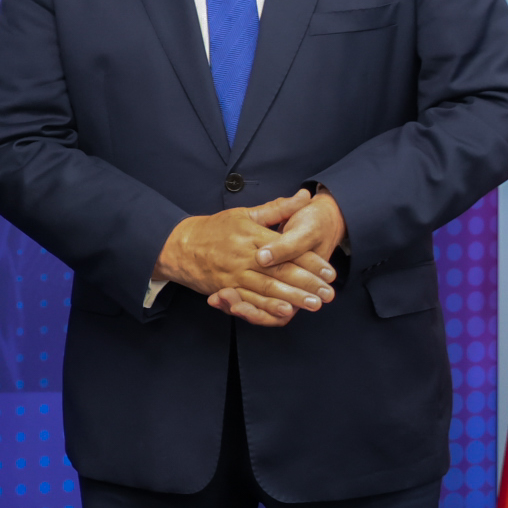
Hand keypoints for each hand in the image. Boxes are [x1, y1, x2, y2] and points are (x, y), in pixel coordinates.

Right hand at [154, 190, 334, 325]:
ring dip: (292, 297)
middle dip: (307, 284)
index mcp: (252, 235)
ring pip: (267, 287)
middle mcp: (244, 255)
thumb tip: (304, 196)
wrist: (178, 245)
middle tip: (329, 293)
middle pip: (280, 271)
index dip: (310, 262)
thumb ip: (277, 208)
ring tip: (314, 304)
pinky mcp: (224, 287)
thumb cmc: (214, 228)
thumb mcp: (245, 214)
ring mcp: (233, 274)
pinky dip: (266, 306)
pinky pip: (248, 299)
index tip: (329, 272)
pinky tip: (283, 311)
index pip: (287, 250)